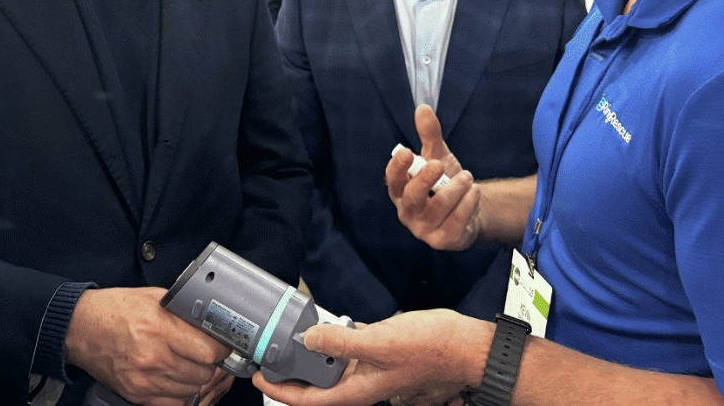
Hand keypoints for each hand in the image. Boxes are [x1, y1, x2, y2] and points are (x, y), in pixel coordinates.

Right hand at [65, 287, 231, 405]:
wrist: (81, 327)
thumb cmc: (116, 309)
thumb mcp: (155, 298)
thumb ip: (183, 312)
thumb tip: (211, 323)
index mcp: (159, 328)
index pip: (207, 350)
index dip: (221, 348)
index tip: (223, 344)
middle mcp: (153, 357)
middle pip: (203, 374)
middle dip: (212, 364)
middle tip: (209, 354)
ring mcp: (144, 380)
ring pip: (191, 390)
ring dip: (198, 379)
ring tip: (194, 365)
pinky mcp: (137, 394)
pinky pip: (174, 403)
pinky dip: (183, 393)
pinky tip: (180, 379)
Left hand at [253, 311, 483, 405]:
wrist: (465, 348)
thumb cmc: (430, 349)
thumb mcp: (381, 343)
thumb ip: (343, 341)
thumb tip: (309, 338)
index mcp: (359, 389)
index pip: (311, 399)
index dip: (282, 390)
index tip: (258, 375)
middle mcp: (363, 382)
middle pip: (318, 383)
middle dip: (293, 371)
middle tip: (269, 353)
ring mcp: (373, 368)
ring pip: (333, 365)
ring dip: (312, 353)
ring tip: (291, 337)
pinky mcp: (382, 351)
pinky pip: (351, 348)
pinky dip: (335, 339)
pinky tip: (327, 325)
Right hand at [386, 105, 481, 250]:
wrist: (470, 209)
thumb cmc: (445, 182)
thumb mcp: (438, 156)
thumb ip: (429, 135)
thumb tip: (423, 108)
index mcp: (401, 191)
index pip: (392, 180)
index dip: (397, 167)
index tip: (408, 152)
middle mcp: (408, 212)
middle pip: (412, 197)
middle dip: (425, 179)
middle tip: (440, 164)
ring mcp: (424, 229)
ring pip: (439, 207)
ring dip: (456, 188)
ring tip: (467, 176)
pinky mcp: (443, 240)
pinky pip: (456, 220)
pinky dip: (468, 202)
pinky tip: (474, 192)